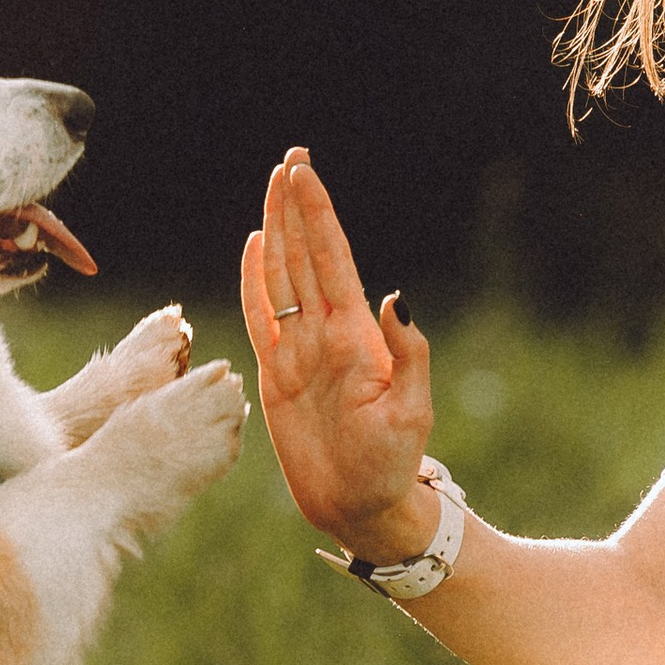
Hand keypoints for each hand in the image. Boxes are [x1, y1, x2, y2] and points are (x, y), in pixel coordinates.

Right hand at [240, 150, 434, 558]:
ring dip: (276, 231)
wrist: (360, 505)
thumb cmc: (391, 461)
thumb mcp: (411, 409)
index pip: (331, 259)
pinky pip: (260, 318)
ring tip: (274, 187)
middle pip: (304, 256)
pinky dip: (254, 281)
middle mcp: (324, 333)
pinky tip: (254, 247)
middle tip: (292, 159)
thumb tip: (394, 296)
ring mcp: (299, 351)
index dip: (316, 214)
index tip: (305, 172)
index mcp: (354, 335)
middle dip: (296, 207)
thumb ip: (407, 354)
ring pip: (282, 277)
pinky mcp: (276, 374)